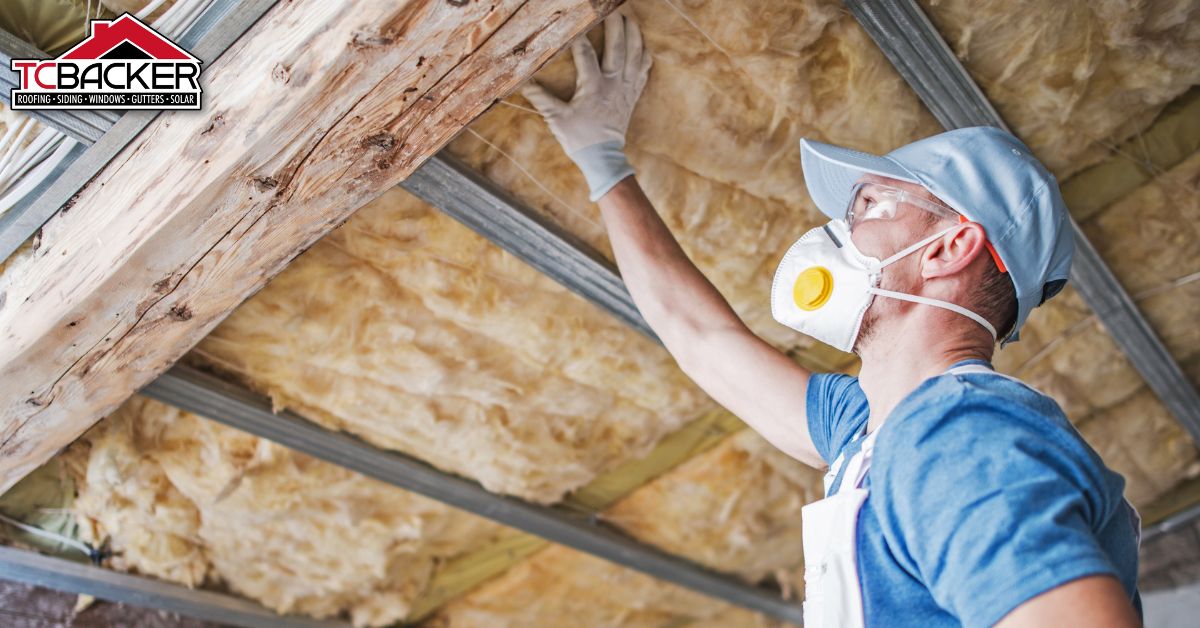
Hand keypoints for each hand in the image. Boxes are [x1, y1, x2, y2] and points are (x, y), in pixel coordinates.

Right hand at [520, 13, 651, 200]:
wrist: (603, 157)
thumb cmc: (579, 138)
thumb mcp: (557, 119)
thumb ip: (541, 99)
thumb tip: (523, 82)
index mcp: (594, 87)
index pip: (587, 55)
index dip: (581, 37)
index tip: (576, 23)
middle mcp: (614, 84)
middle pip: (618, 48)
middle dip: (615, 25)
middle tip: (612, 9)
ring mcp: (627, 88)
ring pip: (635, 55)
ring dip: (633, 35)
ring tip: (629, 18)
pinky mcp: (634, 94)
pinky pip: (644, 70)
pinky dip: (644, 55)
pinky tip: (642, 44)